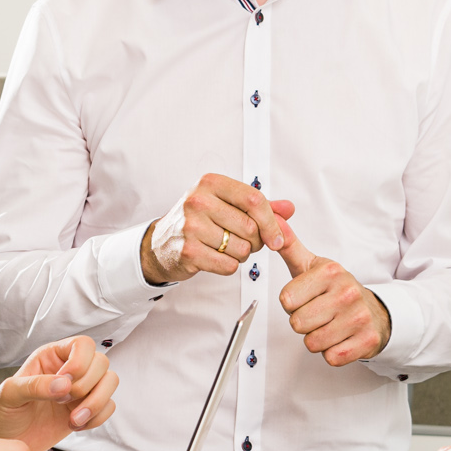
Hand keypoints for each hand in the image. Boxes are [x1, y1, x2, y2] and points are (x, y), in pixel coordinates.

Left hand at [0, 336, 119, 450]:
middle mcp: (70, 369)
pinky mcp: (87, 409)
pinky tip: (75, 426)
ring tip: (74, 420)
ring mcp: (81, 390)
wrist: (4, 440)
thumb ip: (35, 386)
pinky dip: (97, 418)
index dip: (80, 362)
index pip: (83, 344)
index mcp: (51, 356)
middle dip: (87, 386)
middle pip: (101, 362)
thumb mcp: (10, 394)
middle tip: (62, 403)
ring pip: (111, 382)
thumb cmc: (2, 412)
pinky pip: (109, 407)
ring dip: (97, 403)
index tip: (65, 383)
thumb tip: (64, 385)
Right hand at [141, 173, 287, 283]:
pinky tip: (216, 258)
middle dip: (255, 241)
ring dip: (242, 255)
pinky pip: (229, 266)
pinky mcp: (189, 252)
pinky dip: (229, 266)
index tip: (277, 238)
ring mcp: (191, 227)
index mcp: (210, 183)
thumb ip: (259, 206)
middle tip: (243, 241)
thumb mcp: (226, 204)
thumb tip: (289, 209)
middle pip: (251, 228)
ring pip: (242, 249)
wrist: (161, 244)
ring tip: (225, 248)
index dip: (272, 222)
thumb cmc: (198, 221)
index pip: (254, 200)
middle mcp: (198, 201)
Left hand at [273, 210, 390, 366]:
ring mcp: (359, 317)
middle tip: (319, 313)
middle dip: (304, 323)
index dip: (292, 303)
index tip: (307, 298)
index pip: (286, 300)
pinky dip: (333, 352)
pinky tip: (341, 338)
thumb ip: (290, 245)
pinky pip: (332, 358)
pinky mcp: (367, 340)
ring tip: (330, 325)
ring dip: (317, 339)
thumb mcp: (312, 265)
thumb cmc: (336, 290)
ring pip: (313, 343)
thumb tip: (274, 219)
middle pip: (297, 324)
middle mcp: (347, 292)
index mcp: (330, 272)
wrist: (375, 311)